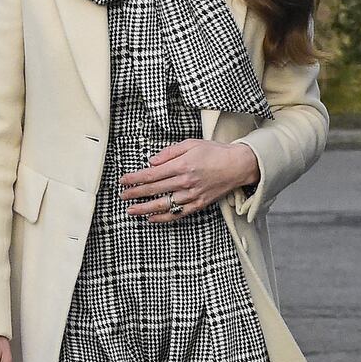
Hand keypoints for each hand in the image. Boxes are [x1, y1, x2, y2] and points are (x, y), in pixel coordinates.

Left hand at [119, 139, 259, 223]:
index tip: (123, 181)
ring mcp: (192, 195)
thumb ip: (169, 152)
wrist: (237, 165)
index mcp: (182, 165)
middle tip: (122, 196)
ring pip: (164, 204)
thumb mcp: (191, 143)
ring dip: (145, 208)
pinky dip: (163, 217)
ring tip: (131, 210)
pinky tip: (151, 218)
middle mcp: (185, 182)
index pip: (152, 174)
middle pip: (154, 190)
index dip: (135, 179)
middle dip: (135, 193)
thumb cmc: (215, 152)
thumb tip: (151, 161)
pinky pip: (177, 214)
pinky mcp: (198, 204)